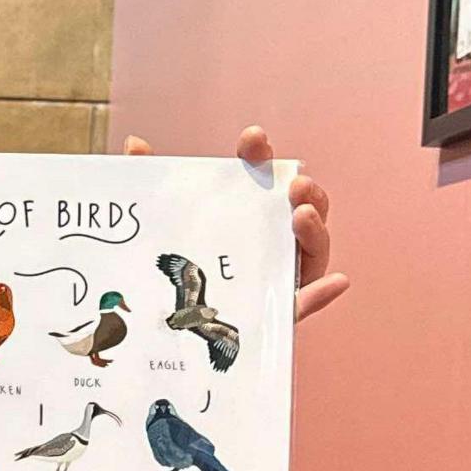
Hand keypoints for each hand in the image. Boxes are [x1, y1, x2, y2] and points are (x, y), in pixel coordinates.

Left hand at [124, 125, 349, 320]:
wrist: (170, 331)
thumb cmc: (175, 272)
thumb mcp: (160, 226)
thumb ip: (150, 186)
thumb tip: (134, 144)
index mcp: (247, 215)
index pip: (261, 178)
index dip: (260, 157)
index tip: (252, 139)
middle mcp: (271, 242)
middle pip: (298, 209)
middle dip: (302, 190)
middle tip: (291, 183)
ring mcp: (280, 277)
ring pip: (311, 251)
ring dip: (315, 229)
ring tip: (302, 214)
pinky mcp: (278, 314)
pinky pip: (304, 305)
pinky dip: (323, 293)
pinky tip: (336, 282)